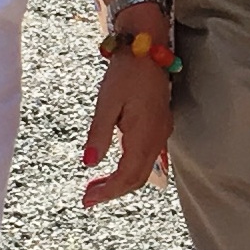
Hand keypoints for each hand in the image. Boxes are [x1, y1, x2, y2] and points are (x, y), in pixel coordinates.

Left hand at [82, 48, 172, 202]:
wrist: (147, 50)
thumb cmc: (126, 73)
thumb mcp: (106, 103)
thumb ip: (99, 135)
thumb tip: (89, 163)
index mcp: (143, 134)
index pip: (128, 175)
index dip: (108, 191)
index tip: (88, 199)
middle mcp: (157, 138)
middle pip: (138, 178)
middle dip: (113, 191)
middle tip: (88, 197)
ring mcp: (161, 133)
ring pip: (144, 170)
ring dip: (121, 182)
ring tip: (97, 186)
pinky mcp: (160, 127)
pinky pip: (147, 158)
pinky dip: (130, 169)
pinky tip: (114, 167)